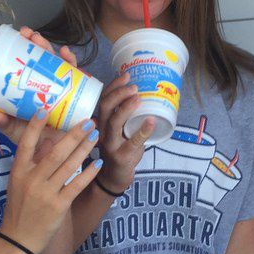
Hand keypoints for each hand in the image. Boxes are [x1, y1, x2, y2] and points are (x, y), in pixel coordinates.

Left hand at [0, 27, 76, 155]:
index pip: (28, 63)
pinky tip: (67, 56)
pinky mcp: (76, 97)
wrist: (54, 158)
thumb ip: (4, 123)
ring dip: (53, 50)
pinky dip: (74, 65)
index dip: (25, 47)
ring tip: (44, 42)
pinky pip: (78, 78)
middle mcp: (48, 85)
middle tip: (30, 35)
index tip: (19, 35)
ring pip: (59, 64)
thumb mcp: (15, 131)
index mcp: (31, 88)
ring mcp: (63, 89)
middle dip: (38, 43)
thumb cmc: (32, 141)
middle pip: (44, 58)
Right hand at [0, 110, 101, 253]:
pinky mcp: (58, 206)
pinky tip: (98, 163)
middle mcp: (31, 180)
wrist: (19, 238)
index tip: (44, 109)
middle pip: (55, 152)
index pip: (26, 144)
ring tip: (96, 135)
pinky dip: (88, 173)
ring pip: (68, 165)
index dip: (34, 127)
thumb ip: (32, 163)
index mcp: (18, 171)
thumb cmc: (19, 208)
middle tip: (88, 121)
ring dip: (84, 148)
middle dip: (74, 135)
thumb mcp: (18, 183)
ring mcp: (45, 193)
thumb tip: (49, 140)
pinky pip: (76, 185)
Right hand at [94, 73, 154, 192]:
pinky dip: (143, 130)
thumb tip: (144, 94)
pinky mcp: (121, 156)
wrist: (113, 178)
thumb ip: (125, 116)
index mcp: (102, 123)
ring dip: (126, 108)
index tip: (126, 75)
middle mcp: (102, 131)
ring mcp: (110, 144)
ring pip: (114, 122)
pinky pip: (132, 141)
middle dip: (118, 93)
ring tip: (138, 97)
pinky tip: (151, 121)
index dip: (113, 86)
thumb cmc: (119, 150)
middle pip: (105, 107)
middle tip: (134, 86)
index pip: (103, 100)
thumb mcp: (119, 131)